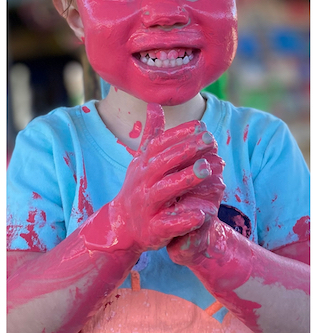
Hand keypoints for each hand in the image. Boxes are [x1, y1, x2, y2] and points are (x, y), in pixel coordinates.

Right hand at [82, 104, 224, 253]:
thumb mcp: (142, 160)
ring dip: (184, 180)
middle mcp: (142, 182)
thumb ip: (152, 134)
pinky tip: (202, 214)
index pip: (158, 145)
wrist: (122, 226)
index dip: (178, 134)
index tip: (201, 126)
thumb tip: (154, 104)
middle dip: (185, 151)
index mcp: (143, 165)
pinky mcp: (153, 228)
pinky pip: (168, 223)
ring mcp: (146, 205)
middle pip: (162, 163)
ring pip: (164, 190)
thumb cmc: (138, 187)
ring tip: (206, 169)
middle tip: (210, 140)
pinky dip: (183, 219)